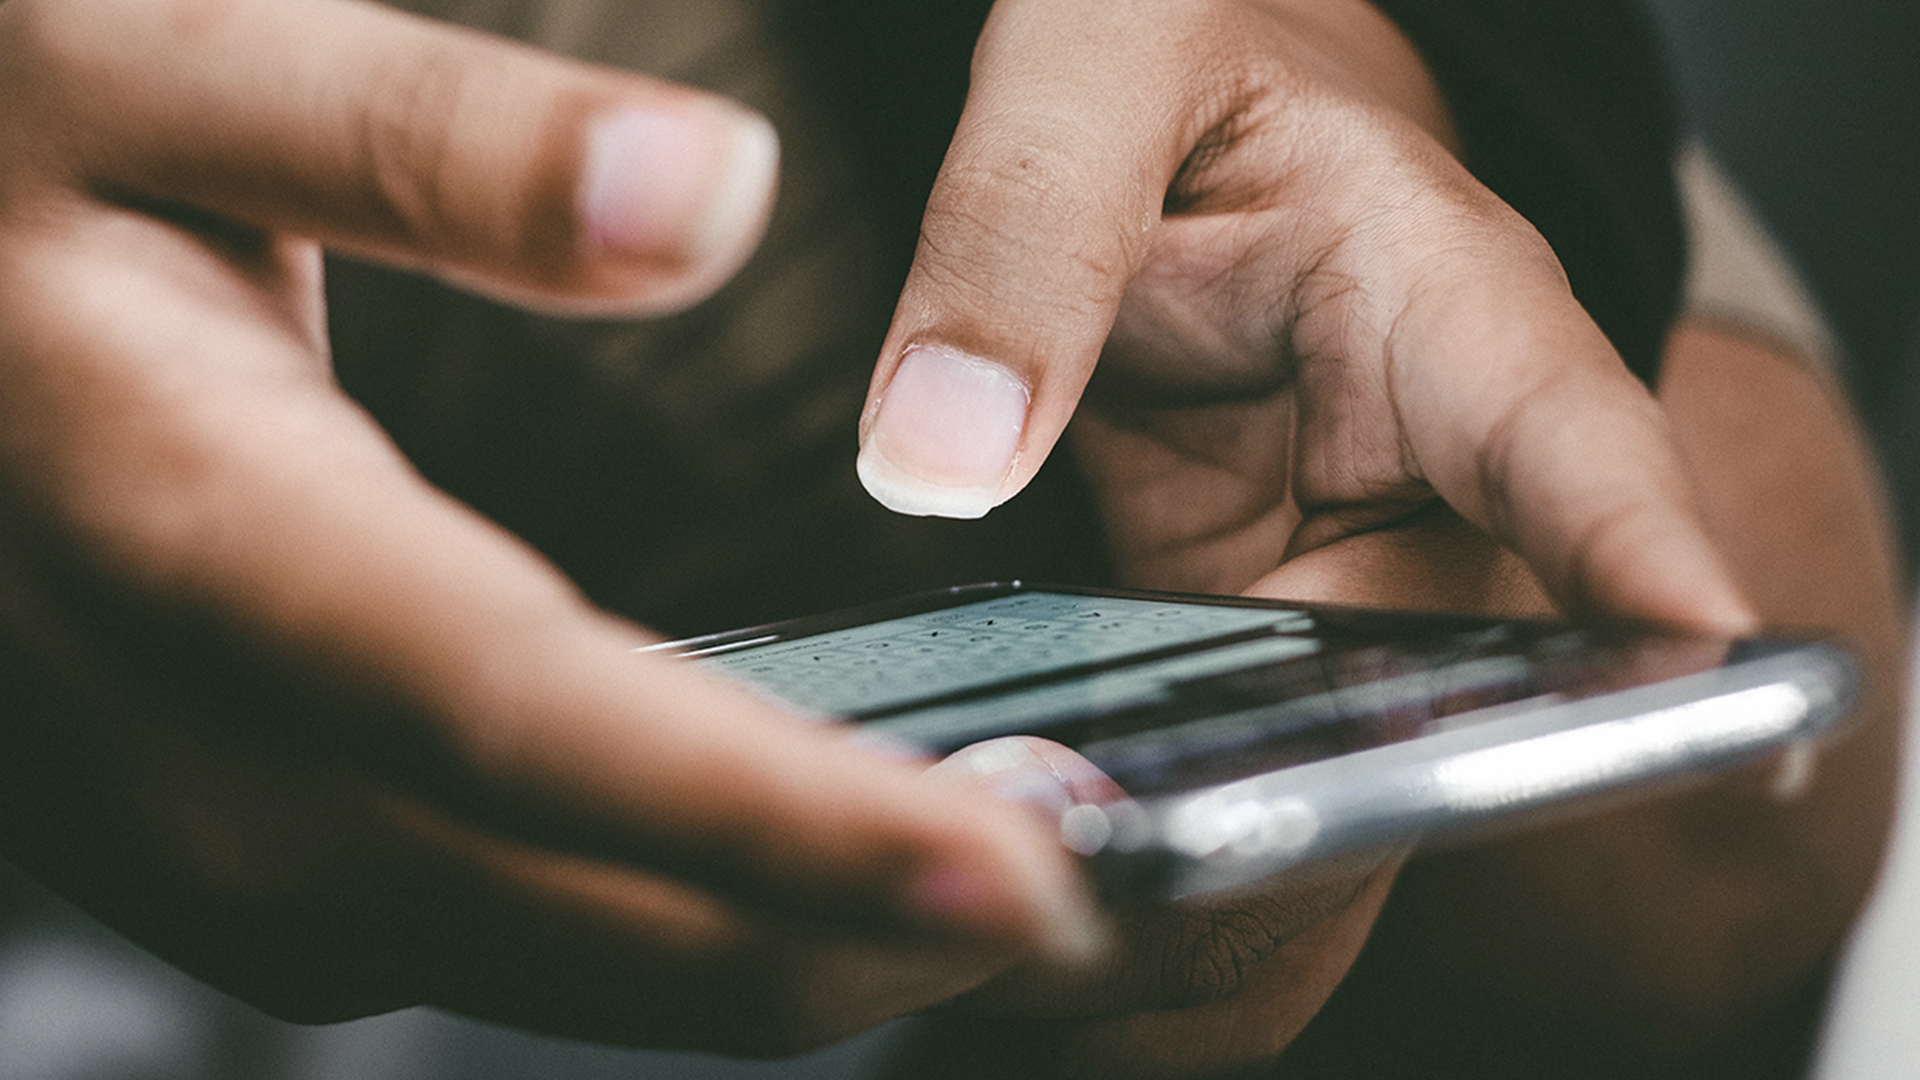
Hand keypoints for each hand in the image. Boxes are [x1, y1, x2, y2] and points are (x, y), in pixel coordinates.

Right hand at [0, 0, 1101, 1051]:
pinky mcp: (232, 832)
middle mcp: (194, 738)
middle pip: (561, 906)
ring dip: (771, 954)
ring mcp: (201, 820)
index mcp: (199, 529)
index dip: (777, 820)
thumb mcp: (161, 60)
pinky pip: (485, 927)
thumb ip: (426, 141)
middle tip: (1082, 905)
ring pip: (536, 958)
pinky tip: (788, 880)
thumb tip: (703, 199)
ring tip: (990, 909)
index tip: (1010, 870)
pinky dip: (664, 926)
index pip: (531, 715)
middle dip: (835, 933)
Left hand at [854, 0, 1753, 1072]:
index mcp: (1441, 299)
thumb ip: (1023, 233)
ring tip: (1066, 931)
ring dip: (1238, 870)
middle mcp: (1426, 465)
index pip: (1575, 443)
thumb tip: (939, 457)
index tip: (1715, 699)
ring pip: (1351, 766)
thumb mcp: (1095, 62)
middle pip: (1470, 689)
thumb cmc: (1180, 42)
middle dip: (1357, 820)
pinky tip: (1041, 876)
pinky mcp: (1247, 615)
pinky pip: (1239, 760)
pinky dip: (1159, 840)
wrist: (1175, 104)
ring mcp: (1342, 562)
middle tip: (1185, 918)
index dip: (1644, 576)